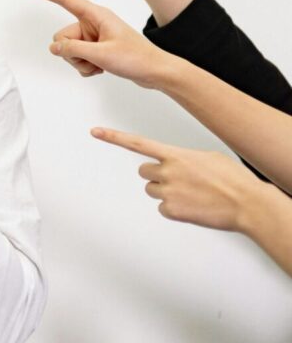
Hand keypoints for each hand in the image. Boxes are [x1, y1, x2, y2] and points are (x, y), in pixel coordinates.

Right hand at [23, 0, 176, 87]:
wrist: (155, 70)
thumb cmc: (136, 58)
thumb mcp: (101, 54)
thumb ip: (73, 49)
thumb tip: (53, 47)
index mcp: (96, 15)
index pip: (64, 0)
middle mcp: (93, 23)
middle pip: (63, 36)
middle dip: (71, 53)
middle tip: (92, 59)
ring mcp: (94, 36)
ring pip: (68, 50)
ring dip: (80, 62)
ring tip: (100, 65)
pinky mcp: (96, 48)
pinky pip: (77, 58)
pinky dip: (86, 67)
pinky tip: (101, 68)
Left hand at [92, 127, 264, 230]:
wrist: (247, 203)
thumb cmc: (233, 180)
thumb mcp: (208, 157)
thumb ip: (185, 158)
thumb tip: (176, 164)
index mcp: (176, 155)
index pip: (138, 143)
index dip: (114, 137)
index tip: (95, 132)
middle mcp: (167, 171)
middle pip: (144, 171)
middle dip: (157, 175)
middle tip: (180, 180)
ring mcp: (167, 191)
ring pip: (152, 190)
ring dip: (165, 191)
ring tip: (191, 194)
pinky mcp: (171, 210)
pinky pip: (163, 208)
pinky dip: (175, 209)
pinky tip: (193, 206)